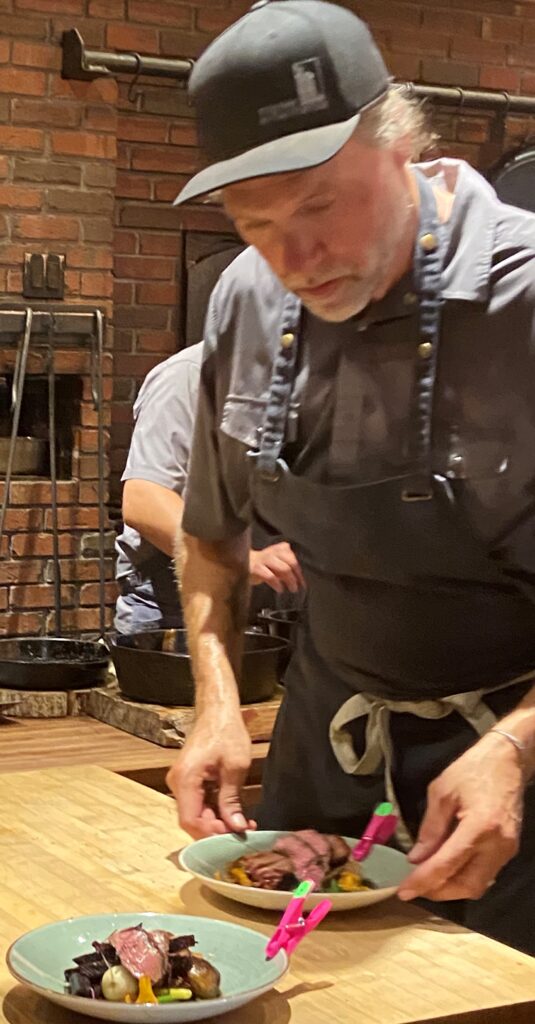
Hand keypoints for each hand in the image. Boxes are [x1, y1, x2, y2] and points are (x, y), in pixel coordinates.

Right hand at [166, 711, 256, 838]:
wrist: (217, 711)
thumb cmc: (227, 731)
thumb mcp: (235, 767)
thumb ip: (232, 799)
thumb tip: (236, 827)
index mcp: (185, 779)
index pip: (190, 820)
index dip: (210, 834)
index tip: (233, 836)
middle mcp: (177, 782)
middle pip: (192, 820)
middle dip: (217, 830)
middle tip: (243, 832)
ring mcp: (181, 781)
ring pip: (196, 814)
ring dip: (217, 822)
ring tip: (243, 825)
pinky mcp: (188, 780)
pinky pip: (198, 803)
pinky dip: (214, 811)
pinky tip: (233, 813)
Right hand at [249, 542, 304, 593]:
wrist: (238, 564)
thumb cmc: (259, 566)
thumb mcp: (274, 563)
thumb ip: (285, 567)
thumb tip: (297, 579)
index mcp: (277, 549)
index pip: (293, 558)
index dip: (299, 571)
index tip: (302, 582)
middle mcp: (271, 552)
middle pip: (291, 562)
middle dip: (296, 576)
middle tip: (297, 586)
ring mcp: (263, 559)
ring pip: (283, 568)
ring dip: (290, 580)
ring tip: (292, 588)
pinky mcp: (255, 568)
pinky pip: (270, 576)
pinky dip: (277, 583)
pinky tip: (279, 589)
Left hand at [397, 731, 523, 902]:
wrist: (507, 759)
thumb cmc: (472, 769)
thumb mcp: (442, 792)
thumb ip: (430, 828)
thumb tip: (416, 858)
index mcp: (479, 827)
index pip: (446, 865)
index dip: (423, 881)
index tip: (403, 891)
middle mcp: (497, 844)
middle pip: (467, 885)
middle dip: (439, 891)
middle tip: (415, 886)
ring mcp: (507, 849)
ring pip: (478, 885)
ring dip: (452, 887)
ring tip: (428, 880)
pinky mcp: (509, 849)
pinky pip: (486, 874)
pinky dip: (465, 877)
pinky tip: (448, 869)